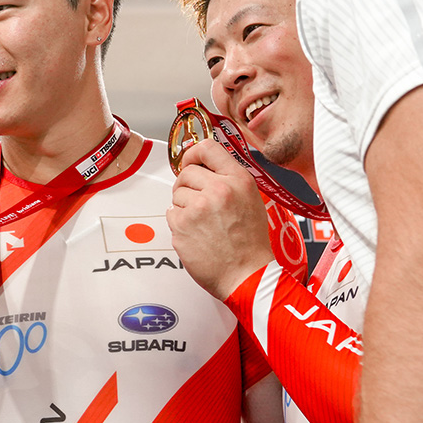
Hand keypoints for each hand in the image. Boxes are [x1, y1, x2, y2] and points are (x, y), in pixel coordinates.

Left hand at [168, 139, 275, 298]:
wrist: (247, 275)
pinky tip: (196, 235)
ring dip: (184, 206)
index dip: (193, 153)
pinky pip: (171, 214)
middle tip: (197, 202)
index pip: (208, 148)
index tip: (190, 161)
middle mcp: (219, 190)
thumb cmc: (250, 243)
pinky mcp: (181, 225)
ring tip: (203, 224)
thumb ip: (229, 181)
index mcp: (239, 180)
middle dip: (187, 185)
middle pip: (187, 172)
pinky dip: (179, 224)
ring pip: (177, 194)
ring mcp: (198, 207)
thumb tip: (204, 168)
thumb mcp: (251, 200)